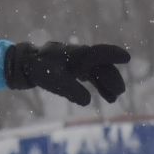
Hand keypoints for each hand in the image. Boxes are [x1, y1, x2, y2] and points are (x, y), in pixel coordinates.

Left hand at [4, 41, 130, 105]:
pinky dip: (98, 86)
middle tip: (118, 93)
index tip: (127, 57)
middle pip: (101, 65)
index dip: (113, 54)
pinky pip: (91, 76)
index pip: (98, 53)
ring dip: (106, 84)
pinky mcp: (75, 69)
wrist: (26, 64)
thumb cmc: (40, 70)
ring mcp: (78, 62)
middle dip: (111, 78)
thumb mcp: (54, 81)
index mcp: (76, 54)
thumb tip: (87, 101)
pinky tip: (105, 96)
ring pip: (98, 72)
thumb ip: (71, 90)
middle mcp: (80, 56)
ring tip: (113, 98)